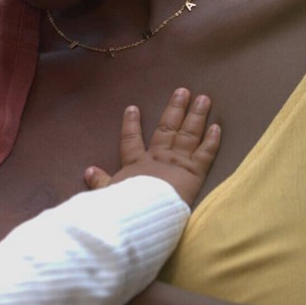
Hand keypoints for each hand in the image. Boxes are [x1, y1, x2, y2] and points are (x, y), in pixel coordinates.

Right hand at [83, 87, 219, 204]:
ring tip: (204, 99)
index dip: (132, 124)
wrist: (143, 213)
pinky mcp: (194, 172)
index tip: (132, 107)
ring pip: (188, 134)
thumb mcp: (107, 194)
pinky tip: (217, 126)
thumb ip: (100, 182)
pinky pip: (205, 153)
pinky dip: (212, 140)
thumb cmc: (124, 206)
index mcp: (136, 164)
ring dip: (196, 116)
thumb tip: (88, 171)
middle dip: (175, 109)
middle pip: (167, 129)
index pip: (131, 139)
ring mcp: (177, 162)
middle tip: (183, 91)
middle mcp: (158, 157)